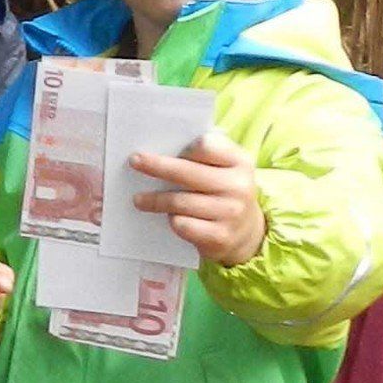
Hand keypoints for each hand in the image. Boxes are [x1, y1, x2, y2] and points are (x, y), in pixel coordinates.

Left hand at [131, 124, 266, 266]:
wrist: (248, 234)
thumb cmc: (225, 193)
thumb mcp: (226, 169)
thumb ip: (205, 156)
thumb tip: (162, 148)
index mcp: (240, 162)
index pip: (207, 146)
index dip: (185, 148)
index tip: (167, 149)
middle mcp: (238, 186)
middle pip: (186, 172)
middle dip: (156, 166)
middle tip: (135, 161)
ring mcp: (231, 213)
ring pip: (179, 201)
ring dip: (154, 200)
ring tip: (139, 199)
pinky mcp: (220, 236)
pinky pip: (183, 225)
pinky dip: (172, 220)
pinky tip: (170, 217)